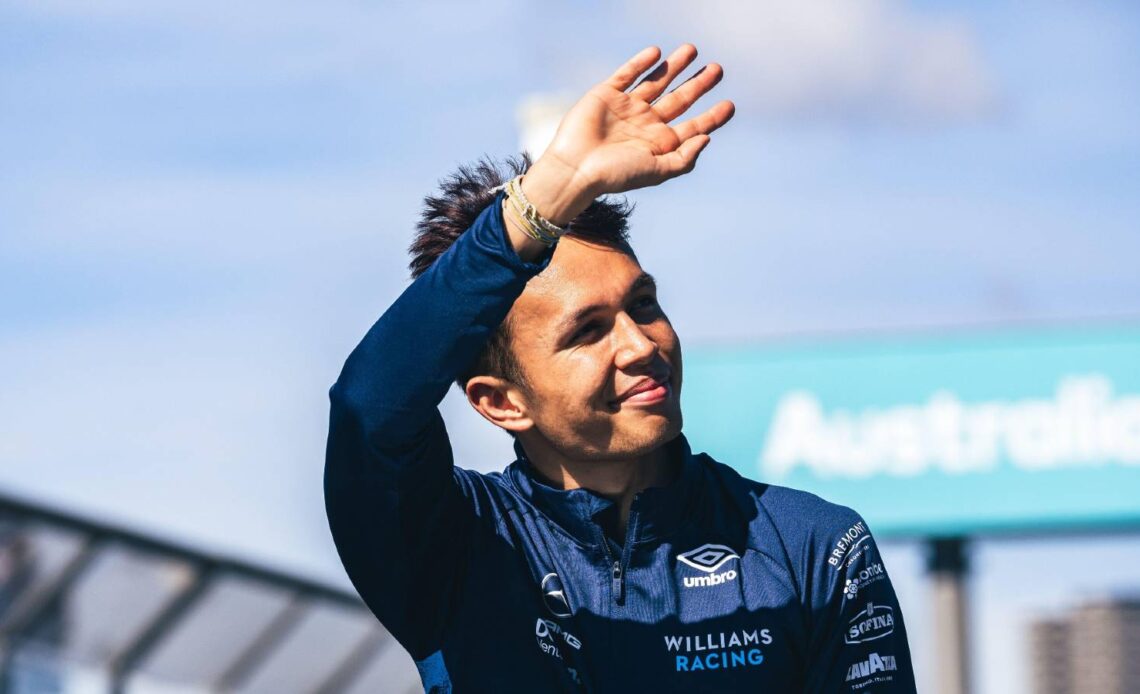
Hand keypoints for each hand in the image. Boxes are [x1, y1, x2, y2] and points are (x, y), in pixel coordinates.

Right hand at [521, 44, 734, 224]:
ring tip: (693, 50)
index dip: (712, 116)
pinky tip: (657, 53)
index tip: (730, 105)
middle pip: (680, 99)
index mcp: (660, 144)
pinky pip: (628, 74)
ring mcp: (627, 107)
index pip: (693, 126)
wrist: (575, 168)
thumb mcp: (657, 171)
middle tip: (718, 69)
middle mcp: (646, 124)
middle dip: (699, 84)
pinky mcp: (607, 94)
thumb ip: (684, 158)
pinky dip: (641, 63)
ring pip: (657, 81)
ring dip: (675, 66)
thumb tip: (707, 138)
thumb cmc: (615, 175)